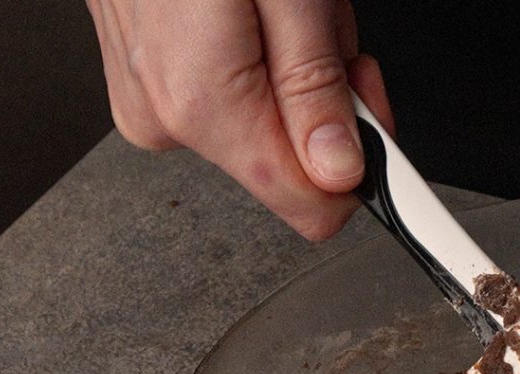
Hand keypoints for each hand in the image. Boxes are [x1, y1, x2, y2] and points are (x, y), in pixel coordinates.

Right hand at [85, 0, 394, 239]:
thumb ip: (315, 88)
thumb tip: (342, 172)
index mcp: (204, 104)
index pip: (311, 208)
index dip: (362, 167)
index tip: (378, 118)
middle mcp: (164, 115)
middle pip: (289, 164)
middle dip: (324, 101)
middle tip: (317, 26)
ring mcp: (146, 99)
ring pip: (260, 125)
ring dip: (290, 70)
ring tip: (273, 4)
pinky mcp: (142, 77)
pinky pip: (223, 95)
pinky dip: (252, 55)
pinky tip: (242, 8)